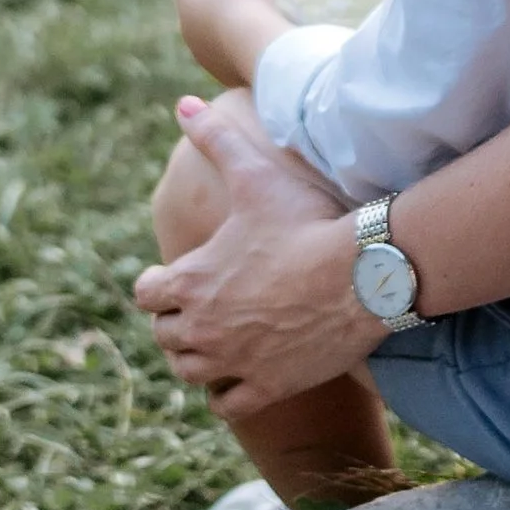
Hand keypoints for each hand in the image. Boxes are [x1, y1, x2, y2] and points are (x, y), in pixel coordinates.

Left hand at [133, 94, 384, 415]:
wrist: (363, 273)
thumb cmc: (306, 220)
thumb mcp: (254, 173)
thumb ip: (214, 138)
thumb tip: (182, 104)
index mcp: (191, 280)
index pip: (146, 294)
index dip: (158, 284)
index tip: (175, 278)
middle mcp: (203, 327)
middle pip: (164, 336)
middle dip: (176, 320)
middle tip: (200, 306)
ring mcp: (234, 362)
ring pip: (189, 373)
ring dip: (196, 358)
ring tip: (215, 341)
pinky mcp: (268, 387)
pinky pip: (226, 406)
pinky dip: (226, 394)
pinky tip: (241, 375)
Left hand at [174, 0, 284, 87]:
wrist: (254, 44)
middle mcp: (184, 24)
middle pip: (205, 3)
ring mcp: (199, 52)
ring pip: (216, 31)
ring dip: (232, 23)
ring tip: (260, 15)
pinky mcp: (217, 71)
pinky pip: (229, 52)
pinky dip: (241, 45)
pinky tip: (261, 38)